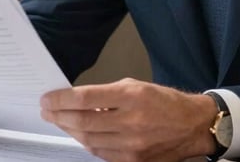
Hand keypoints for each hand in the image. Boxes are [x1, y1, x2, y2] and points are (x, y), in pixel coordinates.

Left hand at [40, 77, 217, 161]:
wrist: (193, 125)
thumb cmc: (165, 102)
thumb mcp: (136, 86)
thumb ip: (107, 94)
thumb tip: (77, 100)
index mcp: (132, 96)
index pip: (85, 98)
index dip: (61, 99)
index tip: (47, 99)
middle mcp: (131, 121)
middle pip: (82, 122)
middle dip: (59, 116)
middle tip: (47, 110)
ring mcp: (132, 145)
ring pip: (88, 139)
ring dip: (69, 130)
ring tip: (60, 121)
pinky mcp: (133, 161)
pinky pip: (100, 152)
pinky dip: (87, 142)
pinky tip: (80, 133)